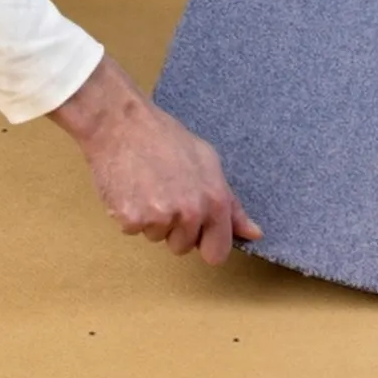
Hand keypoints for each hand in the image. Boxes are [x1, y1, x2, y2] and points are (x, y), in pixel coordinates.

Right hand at [48, 55, 260, 264]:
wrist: (122, 125)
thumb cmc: (166, 138)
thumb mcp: (209, 163)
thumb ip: (232, 205)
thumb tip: (255, 234)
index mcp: (214, 201)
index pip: (217, 253)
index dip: (206, 243)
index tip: (198, 232)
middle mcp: (190, 213)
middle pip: (183, 247)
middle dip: (175, 228)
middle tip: (166, 194)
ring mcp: (160, 218)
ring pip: (157, 238)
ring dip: (152, 221)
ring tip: (147, 187)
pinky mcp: (131, 219)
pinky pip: (133, 231)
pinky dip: (130, 215)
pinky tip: (131, 189)